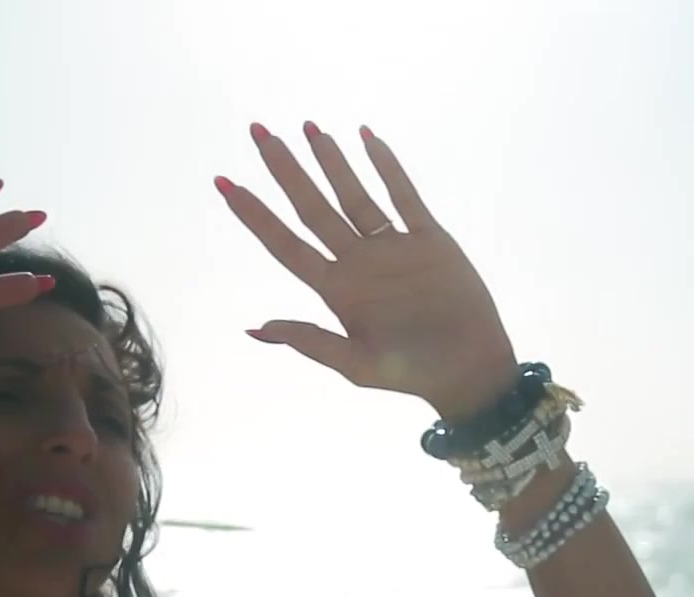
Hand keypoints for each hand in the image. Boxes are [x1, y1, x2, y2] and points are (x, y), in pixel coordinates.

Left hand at [218, 123, 519, 419]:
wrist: (469, 369)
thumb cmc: (412, 373)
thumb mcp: (355, 364)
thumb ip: (309, 341)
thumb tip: (255, 329)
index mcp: (336, 289)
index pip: (284, 243)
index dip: (254, 214)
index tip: (224, 183)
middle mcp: (358, 262)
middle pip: (311, 207)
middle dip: (285, 170)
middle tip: (259, 131)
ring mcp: (392, 248)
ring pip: (354, 195)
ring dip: (332, 162)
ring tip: (308, 127)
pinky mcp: (428, 240)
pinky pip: (405, 196)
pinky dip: (388, 167)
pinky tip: (367, 138)